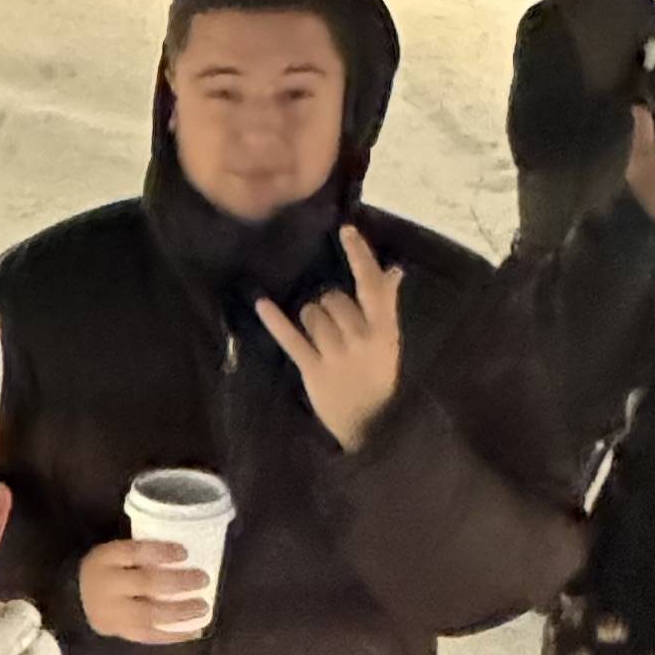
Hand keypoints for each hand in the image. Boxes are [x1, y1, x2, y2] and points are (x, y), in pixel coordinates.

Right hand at [78, 538, 212, 644]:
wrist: (75, 599)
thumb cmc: (108, 571)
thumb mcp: (116, 553)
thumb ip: (142, 553)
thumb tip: (187, 556)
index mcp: (105, 558)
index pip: (134, 552)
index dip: (161, 552)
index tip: (184, 552)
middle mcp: (106, 586)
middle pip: (145, 583)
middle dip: (178, 582)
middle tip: (203, 579)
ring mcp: (111, 613)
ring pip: (149, 614)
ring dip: (180, 612)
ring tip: (203, 607)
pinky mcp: (119, 632)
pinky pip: (148, 636)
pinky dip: (174, 635)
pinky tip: (194, 631)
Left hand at [255, 227, 405, 450]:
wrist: (370, 424)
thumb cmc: (377, 375)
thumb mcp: (389, 340)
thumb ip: (386, 305)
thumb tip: (394, 270)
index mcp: (383, 328)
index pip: (371, 284)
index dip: (359, 256)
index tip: (346, 230)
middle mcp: (360, 338)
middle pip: (333, 298)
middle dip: (329, 305)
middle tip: (335, 327)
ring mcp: (336, 354)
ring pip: (312, 314)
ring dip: (311, 320)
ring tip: (321, 340)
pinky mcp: (313, 369)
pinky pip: (291, 338)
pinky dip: (275, 321)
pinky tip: (261, 304)